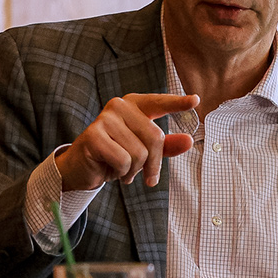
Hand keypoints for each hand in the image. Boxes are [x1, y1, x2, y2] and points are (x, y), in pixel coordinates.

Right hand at [55, 93, 198, 190]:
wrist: (82, 169)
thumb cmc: (113, 157)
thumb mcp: (143, 152)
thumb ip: (166, 146)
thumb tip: (188, 141)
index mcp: (133, 105)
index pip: (158, 102)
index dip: (177, 103)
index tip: (195, 100)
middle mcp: (119, 106)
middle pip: (155, 137)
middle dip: (153, 163)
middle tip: (146, 176)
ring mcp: (105, 119)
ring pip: (139, 153)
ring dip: (133, 170)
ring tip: (122, 170)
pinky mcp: (93, 135)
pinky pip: (123, 160)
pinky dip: (120, 172)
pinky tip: (110, 170)